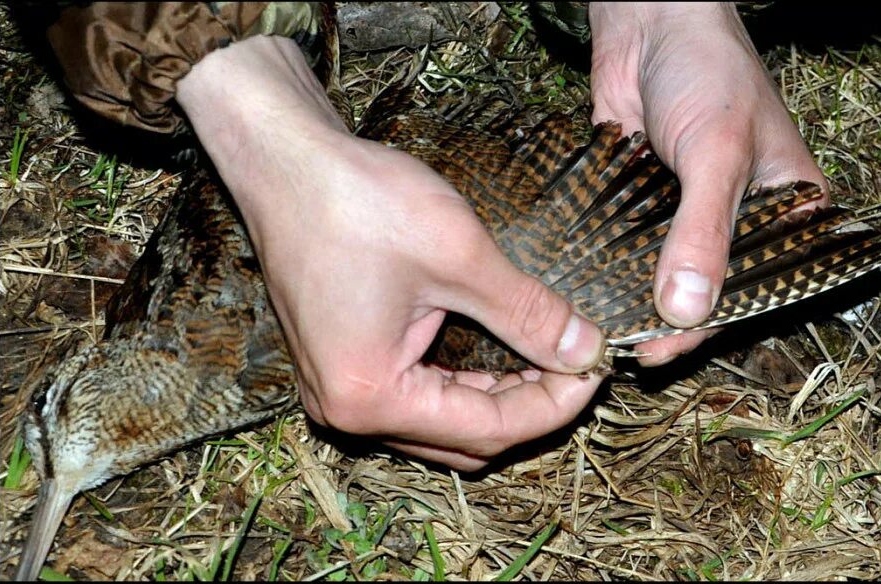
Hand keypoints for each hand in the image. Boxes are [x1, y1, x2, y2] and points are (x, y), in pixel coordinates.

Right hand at [176, 36, 605, 470]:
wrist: (283, 160)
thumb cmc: (354, 200)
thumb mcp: (458, 255)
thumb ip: (527, 313)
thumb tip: (586, 348)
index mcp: (368, 396)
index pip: (487, 428)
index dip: (554, 404)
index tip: (598, 367)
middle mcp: (347, 409)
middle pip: (464, 437)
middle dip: (529, 406)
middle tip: (578, 362)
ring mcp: (339, 390)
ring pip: (442, 422)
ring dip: (498, 397)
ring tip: (549, 358)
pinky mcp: (342, 364)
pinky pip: (417, 396)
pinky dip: (463, 382)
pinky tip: (500, 353)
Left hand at [588, 2, 828, 364]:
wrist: (650, 22)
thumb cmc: (707, 71)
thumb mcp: (717, 153)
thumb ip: (703, 231)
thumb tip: (685, 310)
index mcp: (783, 208)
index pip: (756, 282)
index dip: (716, 321)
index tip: (671, 348)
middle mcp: (733, 216)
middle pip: (705, 285)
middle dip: (669, 318)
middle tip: (628, 348)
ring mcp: (681, 210)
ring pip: (660, 269)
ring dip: (634, 298)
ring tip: (601, 329)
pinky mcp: (638, 198)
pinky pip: (625, 242)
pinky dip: (609, 267)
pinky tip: (586, 293)